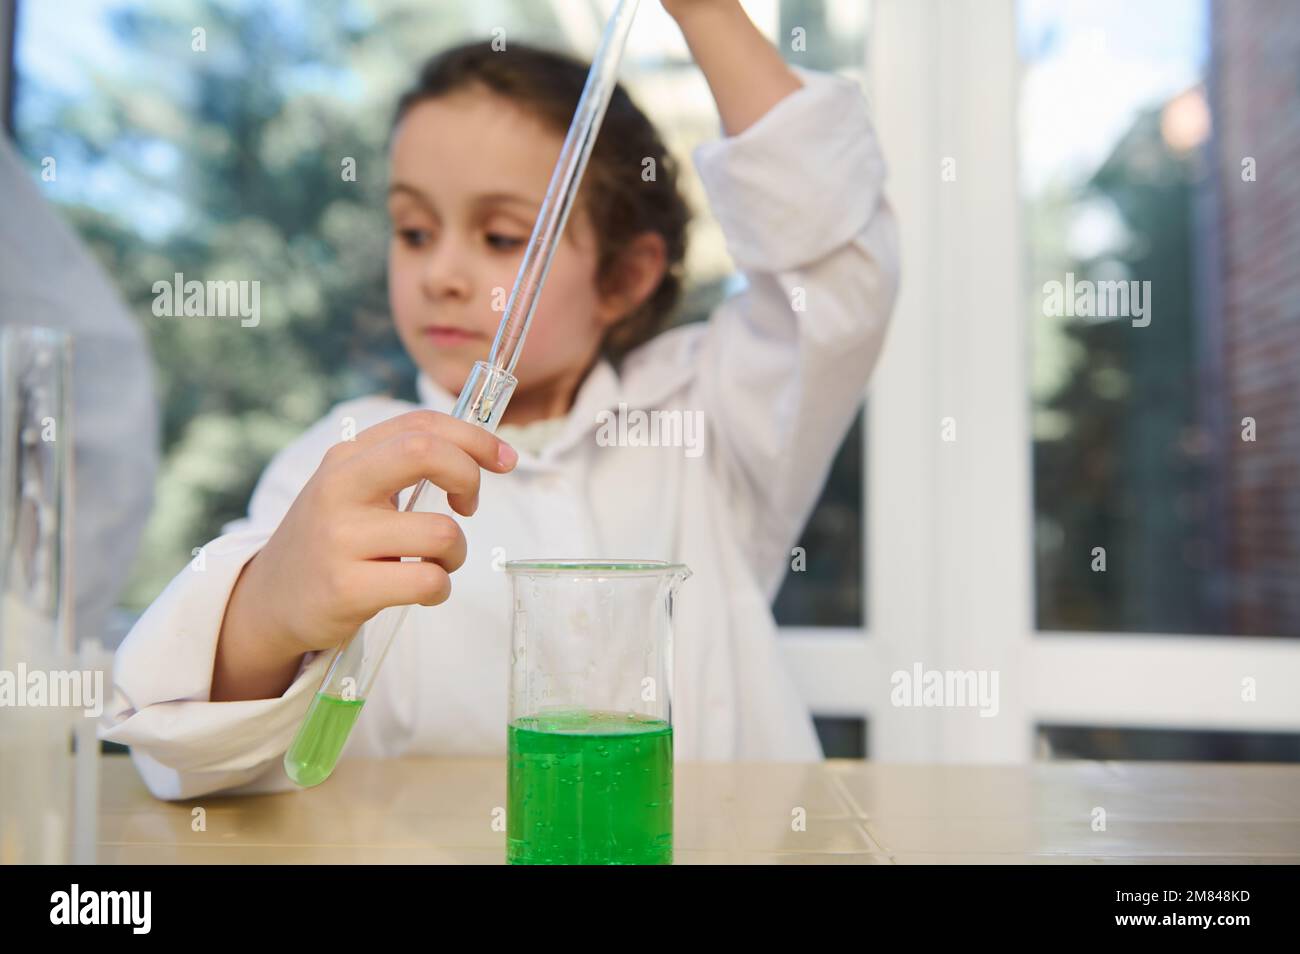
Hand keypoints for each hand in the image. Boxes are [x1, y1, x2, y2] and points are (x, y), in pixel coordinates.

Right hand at [231, 410, 517, 657]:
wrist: (271, 600)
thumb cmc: (333, 540)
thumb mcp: (353, 488)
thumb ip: (401, 463)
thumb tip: (481, 449)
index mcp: (346, 457)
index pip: (421, 425)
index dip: (474, 437)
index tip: (503, 459)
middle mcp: (338, 488)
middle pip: (426, 452)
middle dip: (468, 477)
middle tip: (467, 506)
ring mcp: (340, 539)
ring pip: (441, 533)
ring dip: (455, 554)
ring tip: (435, 564)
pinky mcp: (346, 588)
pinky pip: (428, 581)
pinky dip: (440, 589)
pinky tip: (422, 591)